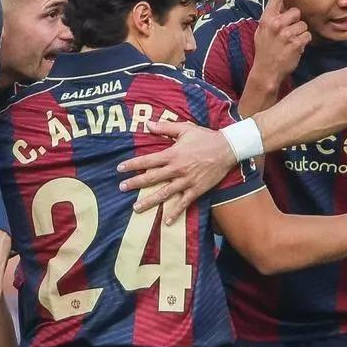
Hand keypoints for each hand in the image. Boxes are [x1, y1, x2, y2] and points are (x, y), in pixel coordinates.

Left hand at [118, 121, 236, 223]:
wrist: (227, 149)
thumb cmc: (205, 137)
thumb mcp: (185, 128)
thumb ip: (165, 127)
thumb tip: (147, 124)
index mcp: (173, 154)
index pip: (148, 160)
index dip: (133, 164)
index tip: (120, 169)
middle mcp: (177, 169)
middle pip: (152, 178)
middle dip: (135, 183)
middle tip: (121, 188)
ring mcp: (186, 181)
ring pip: (164, 194)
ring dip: (149, 201)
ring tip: (136, 208)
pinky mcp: (196, 189)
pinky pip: (184, 203)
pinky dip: (175, 212)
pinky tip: (166, 221)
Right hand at [252, 0, 309, 83]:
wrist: (266, 71)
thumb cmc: (264, 51)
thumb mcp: (262, 31)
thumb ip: (271, 19)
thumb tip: (280, 6)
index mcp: (266, 19)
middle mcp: (276, 24)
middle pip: (296, 12)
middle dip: (295, 22)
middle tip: (287, 33)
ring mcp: (286, 34)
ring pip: (303, 25)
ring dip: (300, 34)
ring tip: (290, 43)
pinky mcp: (296, 43)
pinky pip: (307, 36)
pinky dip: (304, 42)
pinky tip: (295, 48)